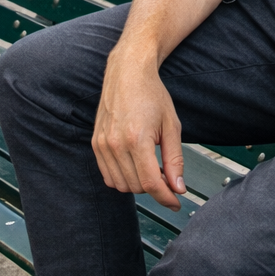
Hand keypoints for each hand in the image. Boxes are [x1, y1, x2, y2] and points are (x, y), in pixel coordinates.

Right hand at [93, 44, 185, 210]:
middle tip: (167, 177)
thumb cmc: (151, 94)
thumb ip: (175, 160)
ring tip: (152, 168)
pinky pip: (108, 175)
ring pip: (120, 185)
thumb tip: (178, 187)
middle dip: (155, 189)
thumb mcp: (172, 126)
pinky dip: (122, 178)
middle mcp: (115, 144)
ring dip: (138, 185)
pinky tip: (135, 166)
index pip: (150, 183)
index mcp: (137, 139)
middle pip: (136, 187)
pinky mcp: (96, 143)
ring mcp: (103, 144)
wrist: (128, 72)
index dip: (166, 198)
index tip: (176, 202)